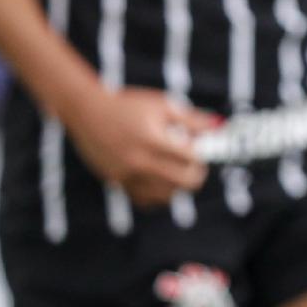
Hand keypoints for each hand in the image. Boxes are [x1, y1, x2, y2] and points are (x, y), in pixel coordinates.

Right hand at [67, 86, 217, 205]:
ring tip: (180, 171)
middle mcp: (140, 161)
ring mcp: (127, 176)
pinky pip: (146, 201)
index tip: (203, 148)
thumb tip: (218, 127)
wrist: (88, 113)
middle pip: (183, 182)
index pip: (191, 158)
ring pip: (166, 196)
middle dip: (197, 174)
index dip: (203, 154)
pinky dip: (160, 196)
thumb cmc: (128, 105)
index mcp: (153, 139)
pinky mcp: (118, 184)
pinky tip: (163, 182)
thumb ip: (192, 118)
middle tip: (196, 164)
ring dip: (179, 186)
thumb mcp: (162, 104)